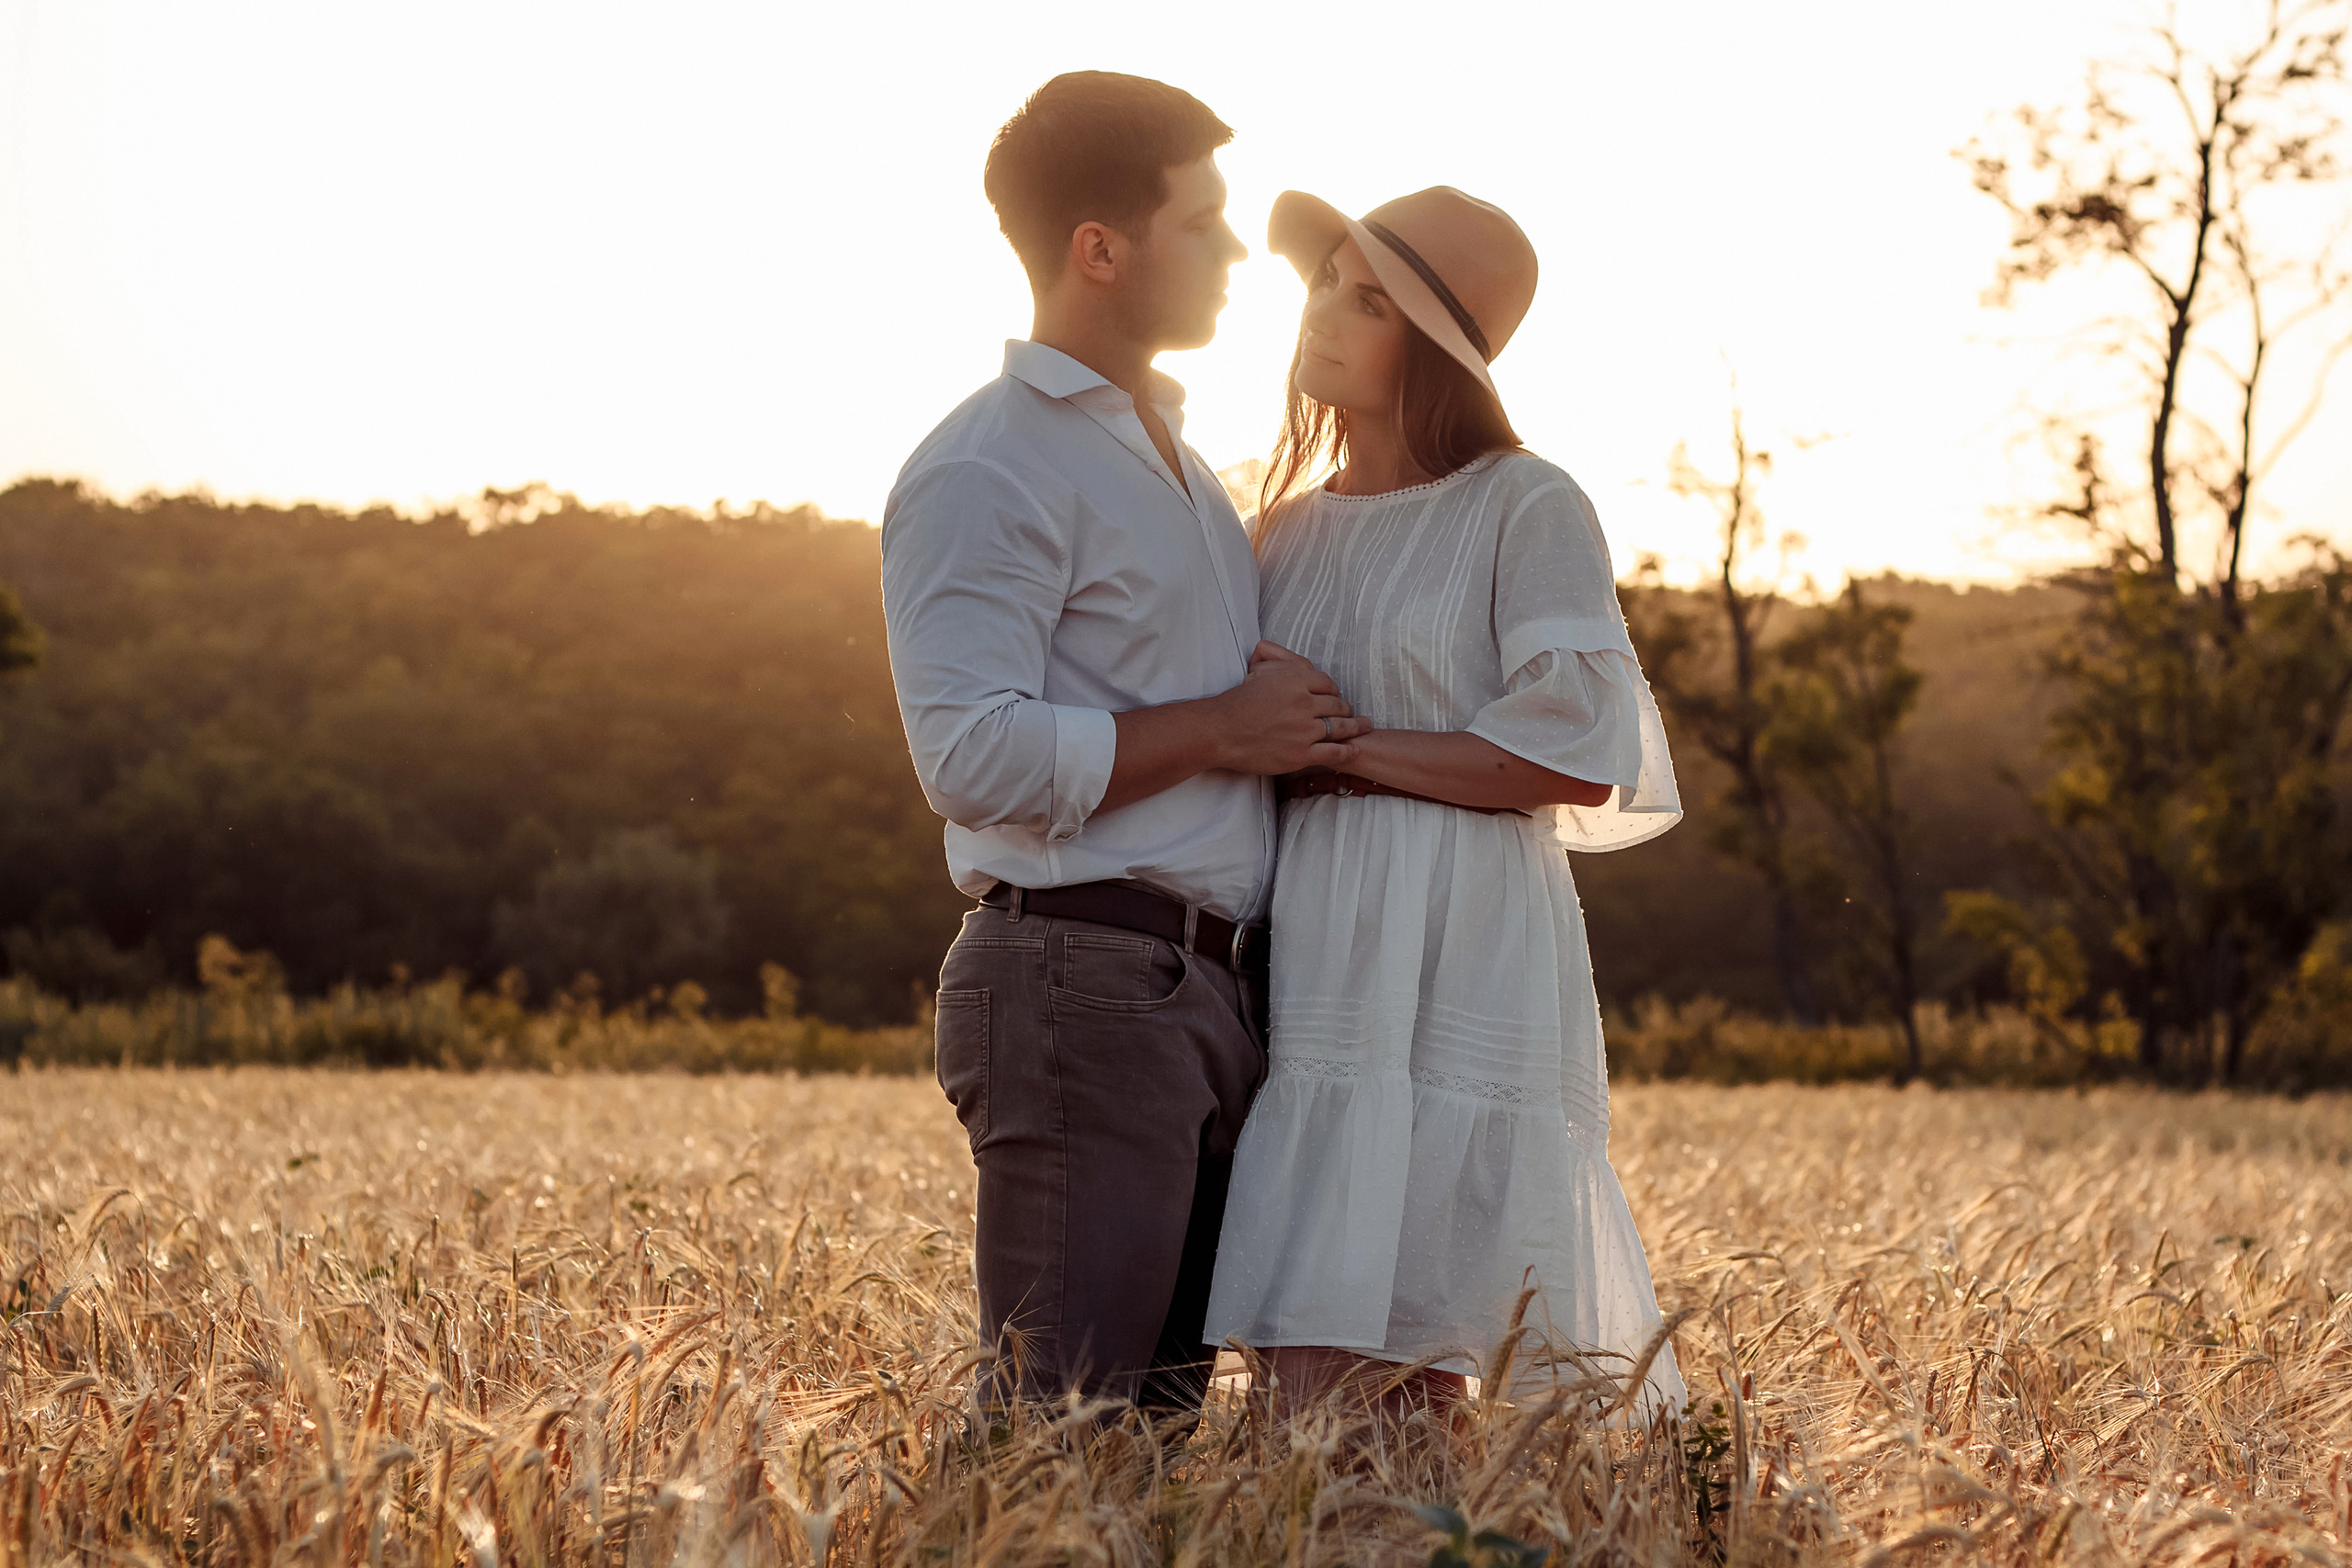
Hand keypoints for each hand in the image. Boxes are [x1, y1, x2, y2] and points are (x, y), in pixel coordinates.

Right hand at [1209, 641, 1372, 774]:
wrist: (1220, 731)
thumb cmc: (1236, 703)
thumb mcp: (1258, 671)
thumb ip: (1276, 660)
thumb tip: (1279, 651)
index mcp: (1295, 679)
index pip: (1327, 684)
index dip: (1334, 691)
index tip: (1336, 697)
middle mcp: (1303, 702)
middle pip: (1337, 705)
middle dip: (1347, 709)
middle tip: (1353, 713)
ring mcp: (1304, 730)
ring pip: (1340, 727)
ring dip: (1355, 727)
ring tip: (1364, 727)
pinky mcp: (1301, 754)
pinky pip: (1333, 752)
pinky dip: (1347, 751)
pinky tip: (1354, 749)